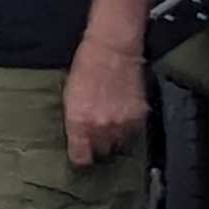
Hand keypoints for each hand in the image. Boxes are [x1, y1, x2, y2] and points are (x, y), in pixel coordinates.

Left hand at [65, 40, 147, 166]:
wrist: (112, 50)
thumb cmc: (85, 67)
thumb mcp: (69, 95)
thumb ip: (75, 120)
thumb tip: (79, 137)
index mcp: (78, 121)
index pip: (81, 156)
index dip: (81, 158)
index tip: (82, 157)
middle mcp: (100, 127)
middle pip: (102, 152)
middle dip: (99, 146)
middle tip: (97, 136)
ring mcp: (122, 123)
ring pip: (120, 145)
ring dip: (115, 138)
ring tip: (111, 124)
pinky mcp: (139, 116)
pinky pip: (134, 132)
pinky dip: (129, 127)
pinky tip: (123, 114)